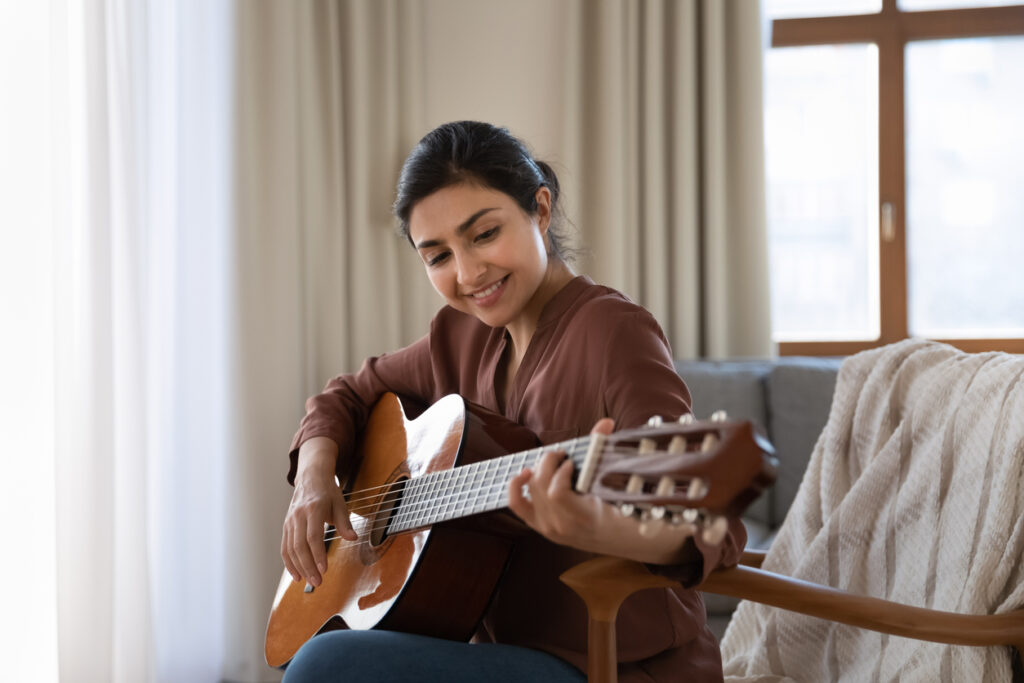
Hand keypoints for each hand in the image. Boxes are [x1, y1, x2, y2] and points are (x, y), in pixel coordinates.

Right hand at [281, 437, 356, 586]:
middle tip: (317, 582)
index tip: (324, 569)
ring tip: (309, 581)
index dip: (317, 554)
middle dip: (308, 566)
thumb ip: (345, 522)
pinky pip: (285, 547)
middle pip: (299, 545)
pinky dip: (289, 562)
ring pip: (290, 548)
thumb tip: (353, 538)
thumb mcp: (340, 503)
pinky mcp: (286, 526)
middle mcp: (298, 515)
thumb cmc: (328, 492)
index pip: (313, 536)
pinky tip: (296, 574)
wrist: (311, 478)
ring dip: (298, 567)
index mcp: (313, 508)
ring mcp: (290, 521)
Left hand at [508, 419, 699, 564]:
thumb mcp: (616, 486)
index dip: (560, 472)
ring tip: (554, 463)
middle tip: (563, 455)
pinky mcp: (538, 525)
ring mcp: (547, 527)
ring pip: (531, 488)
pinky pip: (516, 504)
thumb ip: (605, 452)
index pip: (557, 493)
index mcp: (583, 518)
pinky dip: (516, 486)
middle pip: (541, 485)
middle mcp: (561, 526)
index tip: (572, 462)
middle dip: (549, 462)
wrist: (617, 538)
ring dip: (539, 469)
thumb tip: (606, 422)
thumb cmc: (621, 510)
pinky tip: (524, 472)